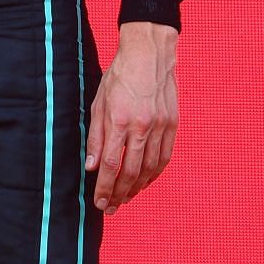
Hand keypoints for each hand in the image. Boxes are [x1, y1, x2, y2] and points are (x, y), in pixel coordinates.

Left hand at [85, 21, 178, 212]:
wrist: (150, 55)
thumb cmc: (119, 76)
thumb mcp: (99, 101)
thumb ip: (95, 135)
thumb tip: (90, 165)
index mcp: (119, 120)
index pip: (110, 163)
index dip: (104, 186)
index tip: (98, 201)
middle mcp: (142, 126)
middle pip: (130, 171)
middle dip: (119, 194)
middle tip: (110, 208)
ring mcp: (161, 127)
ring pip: (150, 169)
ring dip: (137, 188)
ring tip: (124, 199)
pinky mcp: (173, 125)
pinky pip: (164, 157)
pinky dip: (154, 174)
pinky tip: (145, 183)